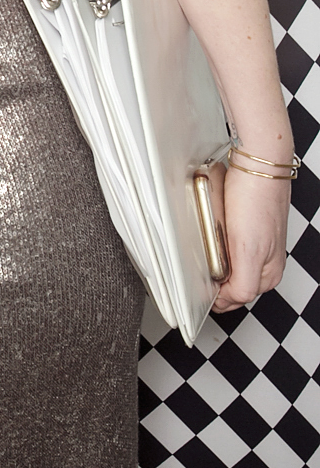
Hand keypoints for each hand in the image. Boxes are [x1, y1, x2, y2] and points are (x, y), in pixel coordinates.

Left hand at [211, 165, 289, 311]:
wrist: (257, 166)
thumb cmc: (256, 200)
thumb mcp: (249, 251)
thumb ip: (242, 284)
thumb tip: (230, 301)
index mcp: (268, 275)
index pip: (234, 300)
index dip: (213, 295)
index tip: (198, 283)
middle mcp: (265, 263)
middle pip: (229, 284)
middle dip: (213, 277)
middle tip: (202, 261)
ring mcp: (256, 245)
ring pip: (226, 265)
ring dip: (213, 259)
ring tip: (208, 244)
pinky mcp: (246, 229)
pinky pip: (224, 244)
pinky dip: (214, 242)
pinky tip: (211, 231)